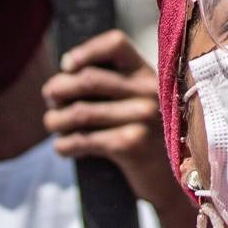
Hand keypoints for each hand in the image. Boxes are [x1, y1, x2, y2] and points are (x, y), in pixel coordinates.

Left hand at [45, 31, 192, 227]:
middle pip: (87, 79)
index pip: (115, 44)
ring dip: (55, 121)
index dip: (85, 51)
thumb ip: (115, 88)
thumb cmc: (150, 141)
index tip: (67, 66)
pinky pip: (83, 140)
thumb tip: (60, 80)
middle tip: (51, 102)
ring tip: (53, 126)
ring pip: (79, 111)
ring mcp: (143, 117)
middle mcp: (149, 91)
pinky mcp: (132, 144)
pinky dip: (65, 145)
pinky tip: (64, 149)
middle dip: (58, 89)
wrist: (176, 183)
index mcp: (150, 75)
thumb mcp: (143, 105)